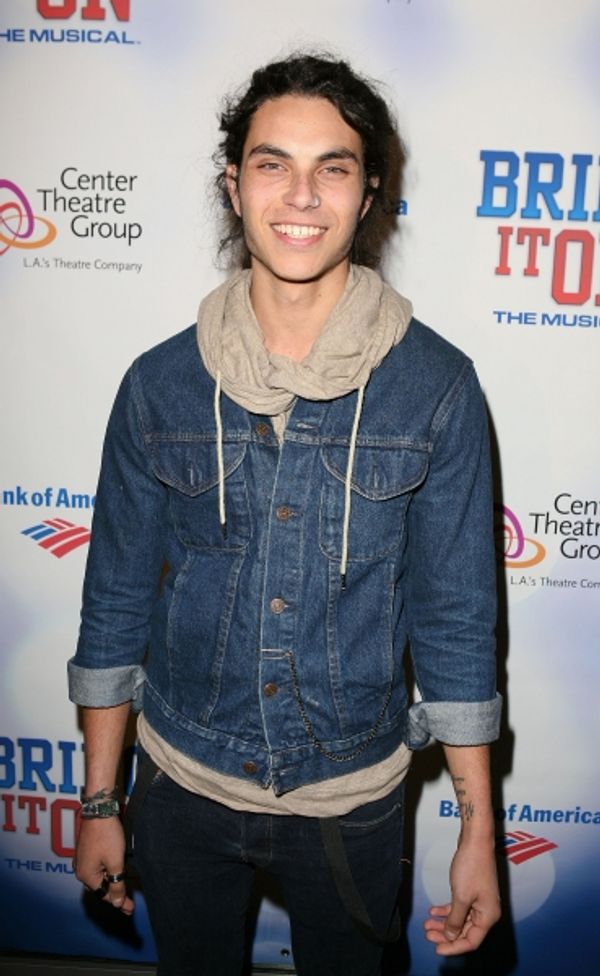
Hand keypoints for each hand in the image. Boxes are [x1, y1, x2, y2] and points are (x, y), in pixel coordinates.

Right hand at [74, 816, 133, 914]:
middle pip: (100, 888)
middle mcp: (81, 870)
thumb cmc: (107, 836)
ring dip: (112, 885)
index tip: (131, 910)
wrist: (99, 810)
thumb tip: (117, 904)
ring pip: (99, 878)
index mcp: (86, 876)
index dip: (119, 903)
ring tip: (124, 893)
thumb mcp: (115, 863)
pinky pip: (97, 868)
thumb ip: (116, 885)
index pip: (104, 895)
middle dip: (115, 896)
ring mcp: (82, 860)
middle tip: (129, 905)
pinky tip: (115, 875)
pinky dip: (107, 874)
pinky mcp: (86, 851)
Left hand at [423, 837, 499, 954]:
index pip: (471, 941)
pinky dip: (447, 910)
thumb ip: (455, 919)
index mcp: (488, 916)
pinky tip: (434, 911)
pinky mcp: (473, 892)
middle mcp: (486, 911)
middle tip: (428, 935)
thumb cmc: (471, 866)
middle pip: (465, 932)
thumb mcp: (460, 897)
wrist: (476, 841)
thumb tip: (450, 936)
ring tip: (427, 924)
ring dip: (444, 923)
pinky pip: (460, 908)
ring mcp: (480, 901)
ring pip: (461, 920)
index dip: (454, 947)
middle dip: (446, 935)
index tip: (437, 949)